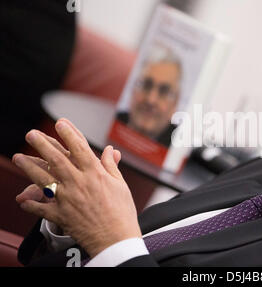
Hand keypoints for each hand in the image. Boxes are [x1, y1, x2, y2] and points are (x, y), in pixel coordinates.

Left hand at [13, 118, 140, 256]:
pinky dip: (31, 204)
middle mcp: (79, 183)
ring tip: (19, 158)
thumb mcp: (120, 185)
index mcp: (96, 174)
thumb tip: (110, 150)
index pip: (79, 148)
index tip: (61, 122)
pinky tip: (22, 199)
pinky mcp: (61, 216)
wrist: (116, 239)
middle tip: (32, 134)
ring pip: (43, 180)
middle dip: (42, 145)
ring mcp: (68, 199)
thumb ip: (111, 165)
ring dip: (29, 168)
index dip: (69, 133)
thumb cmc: (122, 212)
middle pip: (56, 159)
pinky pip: (41, 209)